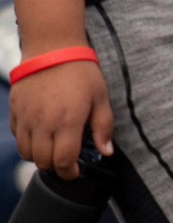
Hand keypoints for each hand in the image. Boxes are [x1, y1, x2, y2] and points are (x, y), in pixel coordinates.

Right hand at [10, 60, 110, 177]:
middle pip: (42, 161)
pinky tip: (40, 134)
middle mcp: (43, 124)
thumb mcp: (101, 99)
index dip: (70, 173)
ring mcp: (26, 118)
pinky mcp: (15, 110)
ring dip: (39, 156)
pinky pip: (17, 137)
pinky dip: (27, 142)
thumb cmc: (80, 72)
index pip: (63, 161)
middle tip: (66, 161)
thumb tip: (106, 152)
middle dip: (55, 167)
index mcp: (67, 123)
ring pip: (26, 153)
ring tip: (53, 149)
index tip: (75, 172)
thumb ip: (103, 128)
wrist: (52, 49)